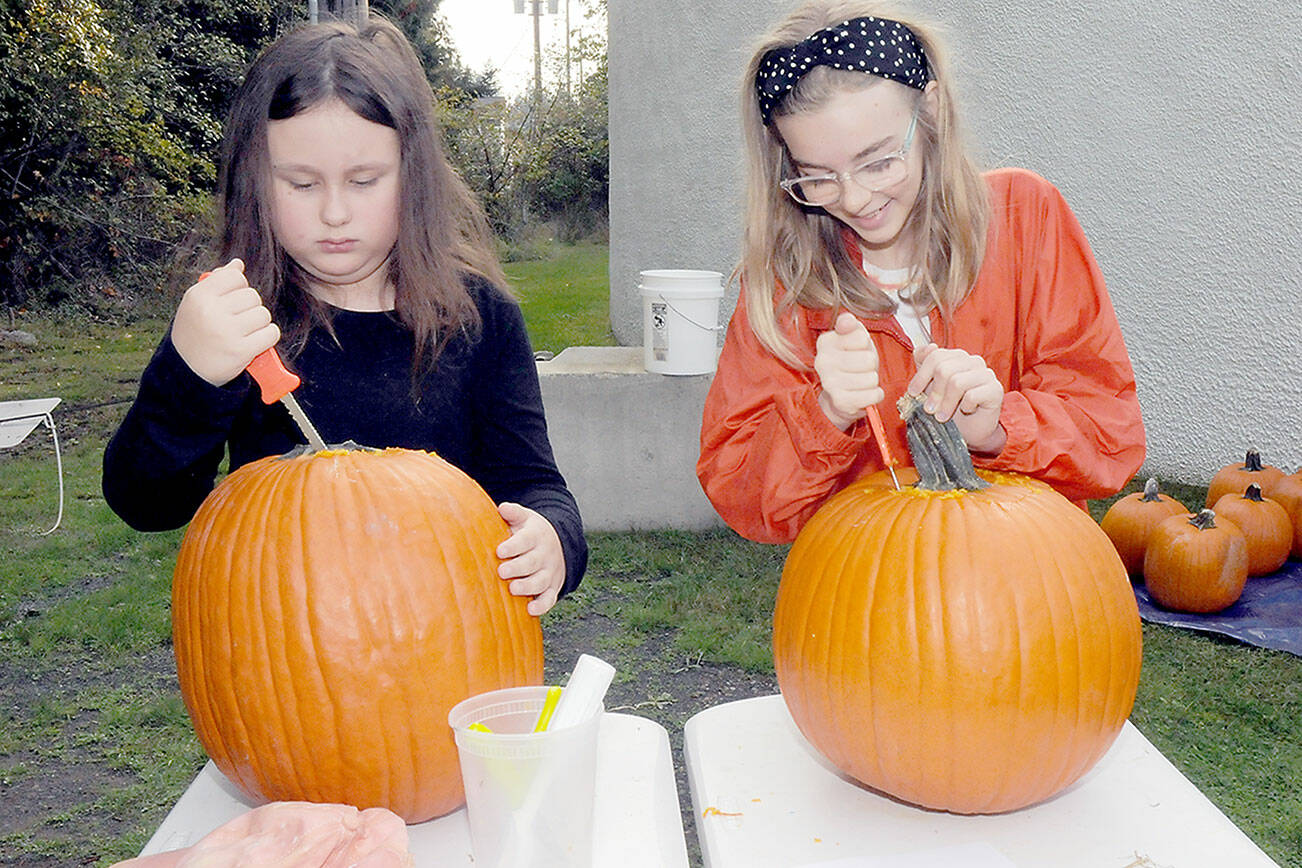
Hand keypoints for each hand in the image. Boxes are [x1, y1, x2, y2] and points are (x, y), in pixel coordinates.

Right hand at [171, 259, 279, 385]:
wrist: (187, 372)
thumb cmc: (194, 334)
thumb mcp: (196, 304)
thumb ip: (217, 282)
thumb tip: (238, 263)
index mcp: (198, 296)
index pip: (235, 276)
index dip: (239, 288)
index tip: (232, 301)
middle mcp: (211, 311)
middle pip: (252, 296)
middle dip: (250, 308)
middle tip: (237, 321)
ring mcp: (226, 331)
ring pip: (263, 314)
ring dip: (259, 324)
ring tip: (244, 332)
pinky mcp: (241, 351)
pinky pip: (271, 333)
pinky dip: (267, 337)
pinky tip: (254, 342)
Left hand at [496, 502, 565, 615]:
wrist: (558, 544)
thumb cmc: (530, 532)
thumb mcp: (525, 518)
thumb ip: (514, 513)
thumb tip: (503, 508)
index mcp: (536, 536)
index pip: (526, 540)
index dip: (513, 546)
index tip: (500, 551)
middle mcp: (544, 554)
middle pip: (533, 562)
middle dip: (518, 568)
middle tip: (502, 572)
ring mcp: (549, 572)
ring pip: (541, 581)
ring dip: (528, 586)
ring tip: (513, 589)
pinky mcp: (552, 588)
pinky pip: (549, 598)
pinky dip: (542, 606)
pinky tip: (531, 610)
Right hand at [814, 312, 884, 430]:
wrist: (843, 392)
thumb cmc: (852, 359)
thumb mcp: (853, 336)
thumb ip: (850, 323)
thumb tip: (847, 322)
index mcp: (825, 342)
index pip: (861, 338)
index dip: (865, 345)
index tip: (855, 351)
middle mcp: (822, 362)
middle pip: (868, 359)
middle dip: (870, 364)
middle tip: (860, 368)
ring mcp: (829, 383)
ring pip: (872, 378)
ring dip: (872, 380)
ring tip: (860, 380)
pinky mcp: (840, 401)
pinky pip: (873, 395)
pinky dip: (874, 395)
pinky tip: (864, 393)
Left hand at [908, 343, 1006, 454]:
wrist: (968, 430)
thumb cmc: (949, 406)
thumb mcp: (930, 384)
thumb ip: (925, 362)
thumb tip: (929, 347)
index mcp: (957, 357)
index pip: (935, 356)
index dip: (921, 376)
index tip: (913, 392)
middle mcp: (973, 361)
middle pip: (944, 369)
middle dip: (933, 392)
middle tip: (929, 410)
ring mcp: (986, 374)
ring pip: (957, 382)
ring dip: (946, 403)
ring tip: (942, 417)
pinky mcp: (995, 390)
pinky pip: (972, 395)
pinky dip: (965, 406)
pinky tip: (967, 411)